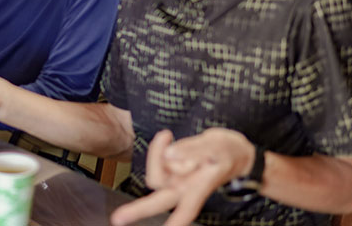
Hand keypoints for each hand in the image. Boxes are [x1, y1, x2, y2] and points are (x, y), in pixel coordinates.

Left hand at [111, 128, 255, 225]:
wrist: (234, 151)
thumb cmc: (228, 152)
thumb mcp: (217, 147)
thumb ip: (193, 150)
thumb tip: (169, 154)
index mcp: (199, 188)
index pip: (186, 209)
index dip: (176, 222)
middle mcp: (184, 187)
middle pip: (158, 201)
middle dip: (138, 210)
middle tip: (117, 220)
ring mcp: (177, 179)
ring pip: (154, 173)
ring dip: (154, 153)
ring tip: (166, 134)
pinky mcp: (171, 168)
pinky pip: (156, 159)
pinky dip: (157, 147)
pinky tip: (166, 135)